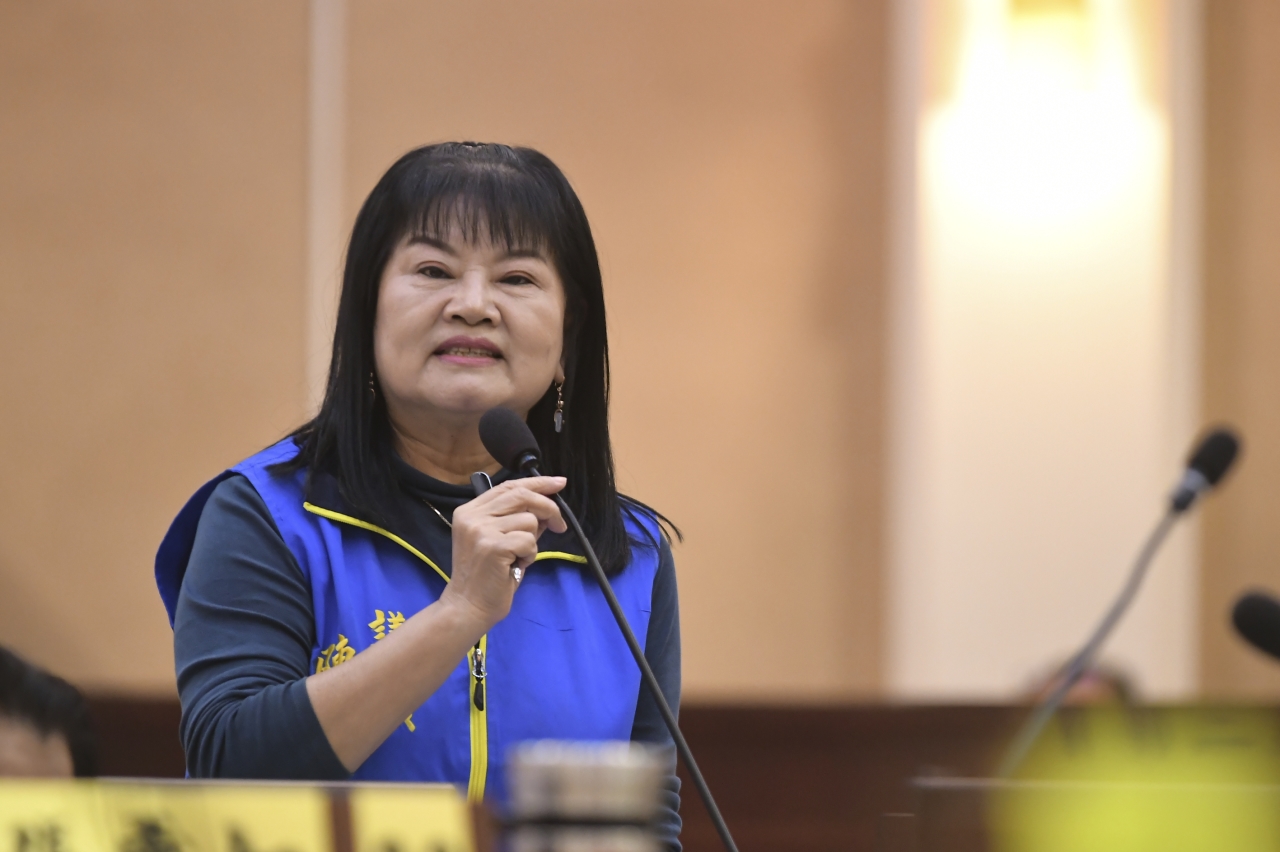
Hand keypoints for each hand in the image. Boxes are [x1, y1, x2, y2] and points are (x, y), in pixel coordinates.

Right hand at [440, 476, 567, 631]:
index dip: (536, 483)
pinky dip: (530, 555)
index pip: (508, 486)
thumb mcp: (500, 541)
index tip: (558, 483)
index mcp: (469, 511)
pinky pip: (529, 540)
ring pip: (529, 520)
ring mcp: (480, 530)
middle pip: (522, 495)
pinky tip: (516, 566)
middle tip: (559, 525)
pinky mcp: (493, 546)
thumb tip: (547, 507)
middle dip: (548, 508)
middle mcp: (472, 516)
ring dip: (533, 542)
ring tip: (518, 558)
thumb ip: (518, 521)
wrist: (467, 607)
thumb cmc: (486, 577)